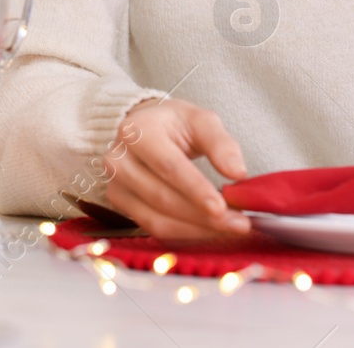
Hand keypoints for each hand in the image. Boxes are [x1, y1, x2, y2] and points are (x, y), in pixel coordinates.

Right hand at [104, 98, 252, 239]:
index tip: (222, 207)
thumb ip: (220, 143)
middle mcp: (118, 159)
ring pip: (157, 219)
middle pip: (162, 197)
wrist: (141, 129)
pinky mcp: (118, 204)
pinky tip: (208, 230)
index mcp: (137, 131)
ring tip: (229, 228)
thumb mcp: (199, 120)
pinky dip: (184, 233)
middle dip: (202, 215)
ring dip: (196, 229)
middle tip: (239, 223)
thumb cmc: (173, 124)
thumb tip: (238, 172)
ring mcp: (114, 185)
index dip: (195, 189)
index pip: (168, 166)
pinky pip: (152, 228)